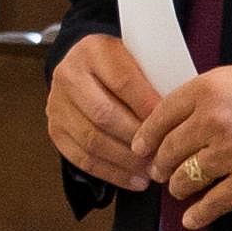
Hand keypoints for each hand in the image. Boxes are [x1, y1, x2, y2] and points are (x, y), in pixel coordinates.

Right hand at [44, 30, 162, 192]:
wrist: (86, 65)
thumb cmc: (123, 65)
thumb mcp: (139, 58)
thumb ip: (154, 79)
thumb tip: (177, 116)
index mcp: (94, 50)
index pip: (123, 81)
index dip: (147, 106)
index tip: (171, 125)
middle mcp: (69, 75)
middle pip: (104, 114)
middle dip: (136, 138)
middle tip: (162, 155)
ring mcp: (57, 103)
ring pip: (91, 139)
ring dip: (125, 161)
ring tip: (151, 171)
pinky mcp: (55, 129)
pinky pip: (81, 158)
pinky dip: (110, 172)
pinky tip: (134, 180)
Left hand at [140, 62, 231, 230]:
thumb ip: (212, 95)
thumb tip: (188, 116)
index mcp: (210, 89)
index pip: (162, 114)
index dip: (147, 134)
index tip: (141, 146)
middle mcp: (214, 121)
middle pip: (170, 150)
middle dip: (161, 164)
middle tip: (159, 170)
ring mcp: (231, 153)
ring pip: (186, 178)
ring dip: (178, 187)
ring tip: (179, 188)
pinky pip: (214, 203)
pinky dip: (199, 214)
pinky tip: (191, 218)